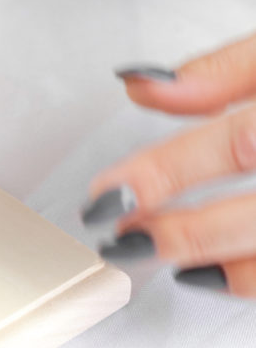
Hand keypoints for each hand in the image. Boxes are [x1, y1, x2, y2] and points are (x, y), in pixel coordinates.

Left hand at [81, 34, 255, 296]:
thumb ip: (222, 71)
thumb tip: (139, 85)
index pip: (238, 141)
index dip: (165, 172)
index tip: (106, 192)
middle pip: (255, 214)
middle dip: (183, 233)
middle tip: (121, 236)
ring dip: (213, 260)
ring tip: (152, 251)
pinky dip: (243, 277)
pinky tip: (205, 270)